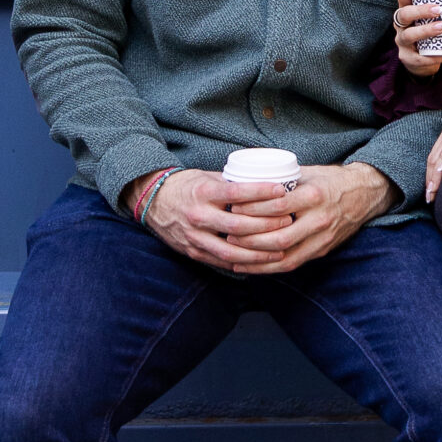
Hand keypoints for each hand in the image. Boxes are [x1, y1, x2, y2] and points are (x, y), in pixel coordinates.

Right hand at [139, 168, 299, 272]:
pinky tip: (260, 263)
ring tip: (280, 249)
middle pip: (239, 225)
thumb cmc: (187, 186)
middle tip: (288, 222)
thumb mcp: (207, 177)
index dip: (262, 192)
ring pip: (232, 250)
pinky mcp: (193, 252)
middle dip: (267, 226)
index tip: (282, 191)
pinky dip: (242, 264)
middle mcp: (198, 215)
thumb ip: (232, 184)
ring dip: (259, 253)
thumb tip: (265, 181)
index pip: (237, 193)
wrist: (154, 202)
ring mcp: (195, 237)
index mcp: (203, 192)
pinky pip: (221, 262)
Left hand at [220, 161, 395, 274]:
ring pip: (286, 256)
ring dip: (258, 259)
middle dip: (251, 239)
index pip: (278, 206)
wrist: (366, 193)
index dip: (253, 209)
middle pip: (280, 236)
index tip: (233, 208)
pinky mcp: (322, 250)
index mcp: (314, 195)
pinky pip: (294, 263)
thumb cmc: (332, 180)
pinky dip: (271, 267)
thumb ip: (283, 180)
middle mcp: (319, 219)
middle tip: (229, 236)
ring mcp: (322, 238)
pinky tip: (253, 268)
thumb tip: (249, 179)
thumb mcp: (308, 173)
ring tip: (235, 256)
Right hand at [392, 0, 441, 76]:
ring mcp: (402, 41)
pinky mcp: (407, 58)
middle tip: (439, 9)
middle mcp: (401, 24)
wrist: (422, 60)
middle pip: (403, 14)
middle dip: (420, 10)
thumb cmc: (432, 32)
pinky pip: (417, 57)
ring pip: (408, 35)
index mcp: (407, 8)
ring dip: (426, 30)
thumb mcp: (440, 17)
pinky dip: (432, 56)